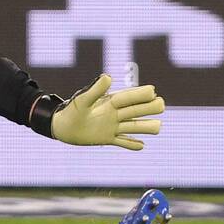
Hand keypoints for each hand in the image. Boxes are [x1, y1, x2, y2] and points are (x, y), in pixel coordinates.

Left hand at [48, 73, 164, 150]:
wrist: (61, 127)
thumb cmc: (71, 111)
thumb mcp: (83, 100)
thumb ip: (95, 90)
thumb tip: (108, 77)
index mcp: (110, 102)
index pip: (129, 97)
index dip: (140, 94)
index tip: (153, 91)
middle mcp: (114, 114)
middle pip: (136, 111)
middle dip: (148, 108)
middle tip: (161, 105)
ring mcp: (112, 127)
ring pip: (133, 127)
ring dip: (145, 127)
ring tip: (158, 127)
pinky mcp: (107, 138)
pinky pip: (122, 142)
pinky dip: (131, 144)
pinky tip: (142, 146)